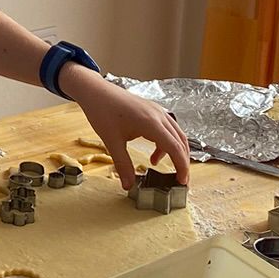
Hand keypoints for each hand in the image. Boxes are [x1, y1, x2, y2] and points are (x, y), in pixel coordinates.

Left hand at [60, 69, 189, 190]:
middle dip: (183, 162)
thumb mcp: (112, 142)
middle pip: (180, 141)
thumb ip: (123, 164)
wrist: (95, 91)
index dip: (182, 166)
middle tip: (180, 180)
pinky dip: (166, 144)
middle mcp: (159, 116)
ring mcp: (157, 111)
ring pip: (176, 134)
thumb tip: (128, 186)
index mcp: (151, 123)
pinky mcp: (153, 110)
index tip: (182, 182)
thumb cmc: (102, 112)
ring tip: (165, 169)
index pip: (175, 147)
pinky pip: (168, 129)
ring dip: (175, 152)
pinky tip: (154, 155)